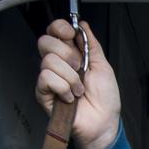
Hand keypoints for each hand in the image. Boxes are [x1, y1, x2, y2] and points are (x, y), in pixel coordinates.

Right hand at [36, 19, 121, 148]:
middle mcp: (57, 64)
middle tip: (79, 68)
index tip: (71, 34)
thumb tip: (83, 25)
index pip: (54, 31)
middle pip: (45, 41)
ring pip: (48, 61)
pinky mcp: (44, 94)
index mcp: (70, 54)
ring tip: (79, 90)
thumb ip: (92, 44)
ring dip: (70, 76)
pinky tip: (70, 97)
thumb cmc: (105, 100)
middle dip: (66, 53)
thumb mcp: (103, 66)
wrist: (104, 124)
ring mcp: (49, 79)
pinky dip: (63, 87)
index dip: (60, 28)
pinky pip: (46, 78)